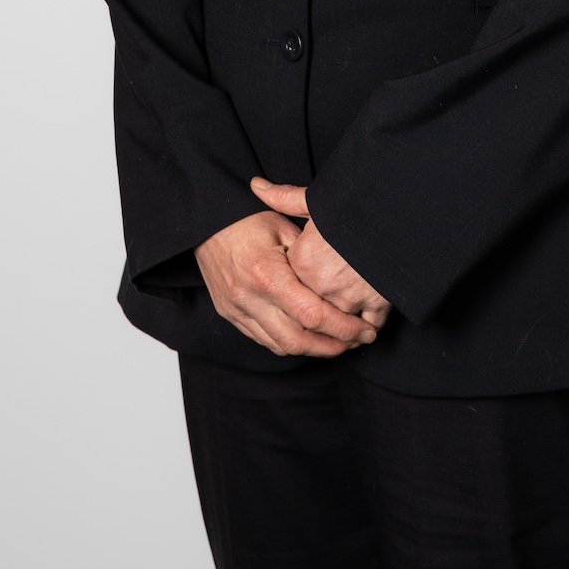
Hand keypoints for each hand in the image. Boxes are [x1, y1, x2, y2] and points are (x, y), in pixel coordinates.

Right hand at [193, 208, 378, 357]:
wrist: (204, 223)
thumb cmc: (247, 219)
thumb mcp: (283, 224)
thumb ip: (310, 253)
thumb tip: (339, 276)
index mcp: (267, 274)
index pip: (312, 314)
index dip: (342, 327)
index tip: (364, 329)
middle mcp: (250, 299)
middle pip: (298, 341)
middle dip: (333, 346)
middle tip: (357, 341)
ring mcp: (237, 311)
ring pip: (280, 346)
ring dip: (313, 349)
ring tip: (338, 342)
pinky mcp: (231, 316)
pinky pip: (264, 341)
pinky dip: (289, 343)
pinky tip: (308, 336)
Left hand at [250, 176, 391, 331]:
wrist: (396, 214)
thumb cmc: (354, 207)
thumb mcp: (316, 199)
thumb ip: (284, 198)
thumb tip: (256, 185)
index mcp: (303, 260)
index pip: (292, 281)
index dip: (303, 276)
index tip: (312, 272)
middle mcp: (320, 285)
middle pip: (312, 306)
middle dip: (318, 308)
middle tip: (326, 302)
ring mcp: (348, 298)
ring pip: (337, 320)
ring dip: (342, 322)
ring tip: (347, 316)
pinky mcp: (375, 304)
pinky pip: (367, 326)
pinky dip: (368, 327)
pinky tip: (367, 324)